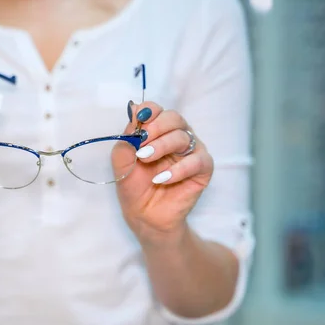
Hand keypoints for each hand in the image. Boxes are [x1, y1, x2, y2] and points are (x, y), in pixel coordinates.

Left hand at [112, 101, 213, 244]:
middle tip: (141, 145)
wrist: (144, 214)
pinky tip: (162, 178)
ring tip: (146, 160)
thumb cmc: (133, 184)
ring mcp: (191, 151)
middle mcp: (176, 136)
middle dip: (156, 128)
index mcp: (158, 130)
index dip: (149, 112)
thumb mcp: (122, 159)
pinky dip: (178, 169)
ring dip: (162, 147)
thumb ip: (127, 136)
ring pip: (183, 137)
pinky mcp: (203, 169)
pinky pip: (197, 161)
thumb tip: (135, 111)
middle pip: (174, 118)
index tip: (138, 122)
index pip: (157, 110)